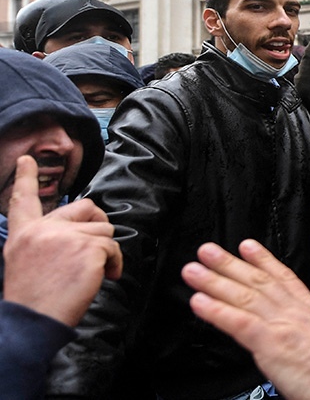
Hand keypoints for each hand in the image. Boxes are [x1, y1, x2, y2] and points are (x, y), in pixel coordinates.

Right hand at [3, 156, 121, 326]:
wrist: (33, 321)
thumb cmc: (35, 299)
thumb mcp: (26, 262)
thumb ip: (45, 241)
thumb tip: (76, 233)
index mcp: (23, 234)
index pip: (23, 200)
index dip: (26, 177)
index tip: (28, 159)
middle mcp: (42, 230)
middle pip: (85, 208)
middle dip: (99, 224)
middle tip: (97, 249)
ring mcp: (65, 237)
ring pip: (105, 230)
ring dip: (106, 252)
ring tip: (94, 273)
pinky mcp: (87, 248)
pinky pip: (114, 247)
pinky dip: (115, 263)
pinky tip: (104, 278)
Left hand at [182, 240, 309, 399]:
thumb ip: (305, 333)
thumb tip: (292, 340)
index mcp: (309, 310)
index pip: (282, 277)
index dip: (263, 260)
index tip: (248, 247)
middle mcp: (293, 310)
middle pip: (257, 280)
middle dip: (229, 264)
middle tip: (208, 250)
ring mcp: (280, 322)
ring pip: (242, 295)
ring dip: (214, 281)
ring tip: (193, 271)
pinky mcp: (269, 340)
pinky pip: (237, 321)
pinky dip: (216, 310)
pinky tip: (199, 302)